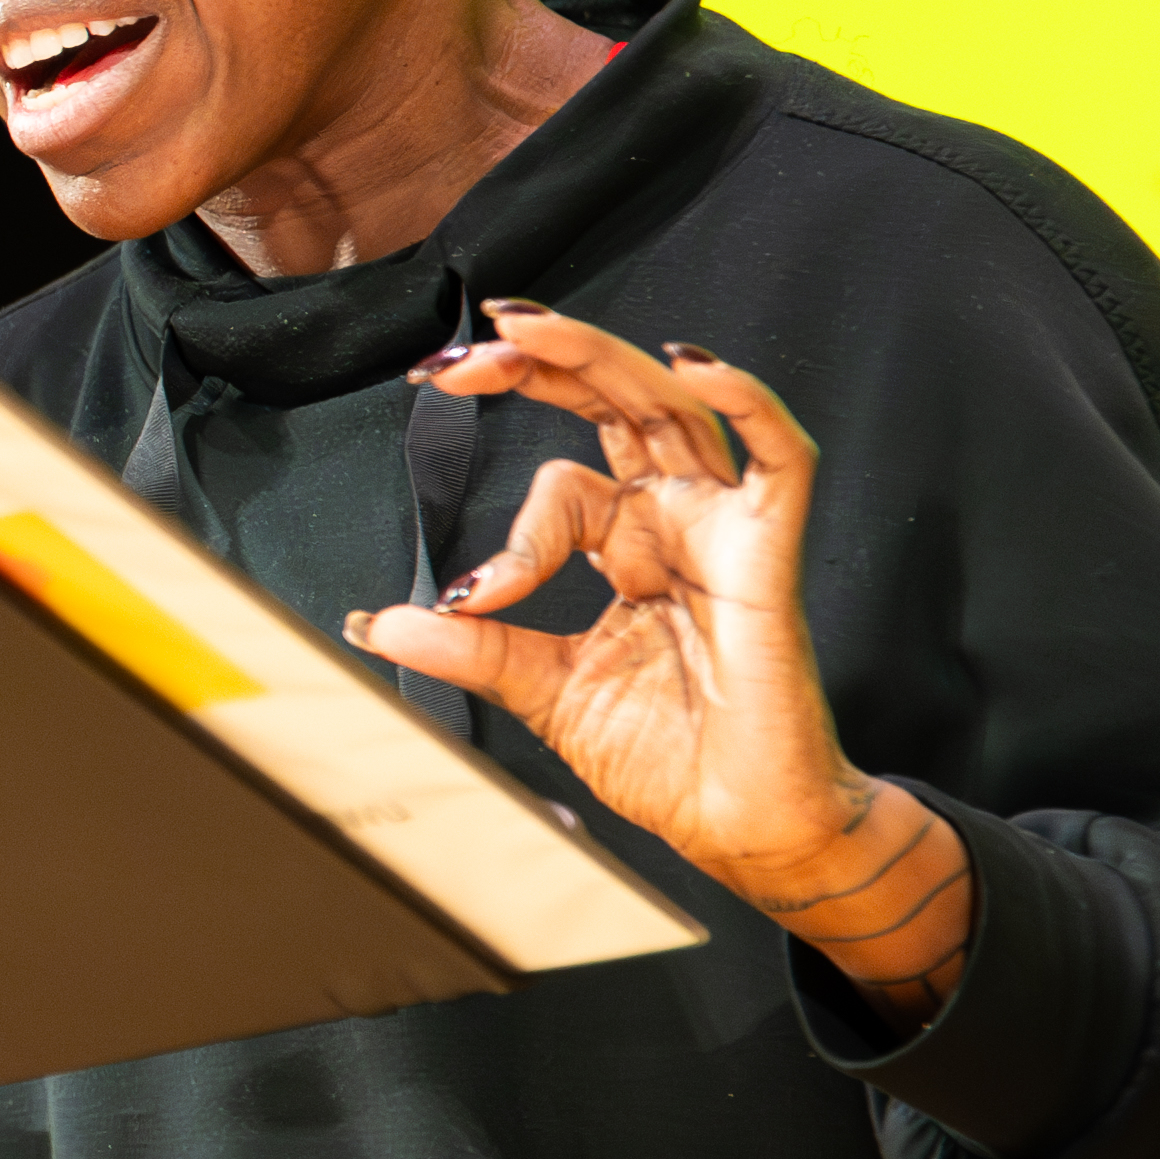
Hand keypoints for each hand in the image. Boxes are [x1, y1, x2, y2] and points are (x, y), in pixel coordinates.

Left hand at [345, 304, 972, 1023]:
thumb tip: (376, 623)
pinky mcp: (770, 557)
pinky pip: (783, 461)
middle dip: (544, 364)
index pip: (566, 477)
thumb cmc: (668, 759)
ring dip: (600, 359)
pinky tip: (695, 367)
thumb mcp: (543, 691)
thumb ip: (472, 646)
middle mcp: (678, 523)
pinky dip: (748, 403)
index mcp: (630, 546)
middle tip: (465, 353)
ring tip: (527, 331)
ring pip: (676, 410)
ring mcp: (726, 532)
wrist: (734, 827)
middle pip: (617, 406)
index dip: (509, 496)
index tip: (460, 571)